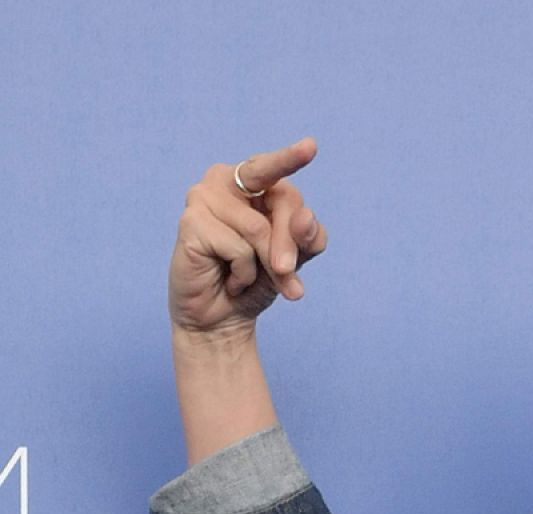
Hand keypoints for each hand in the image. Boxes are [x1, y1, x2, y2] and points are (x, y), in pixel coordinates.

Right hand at [168, 138, 327, 337]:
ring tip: (248, 279)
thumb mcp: (293, 258)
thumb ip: (306, 238)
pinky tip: (228, 278)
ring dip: (266, 266)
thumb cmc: (256, 280)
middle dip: (291, 245)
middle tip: (288, 278)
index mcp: (251, 182)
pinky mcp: (190, 222)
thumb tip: (305, 218)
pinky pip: (239, 248)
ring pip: (260, 229)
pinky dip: (243, 272)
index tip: (311, 146)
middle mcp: (224, 181)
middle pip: (283, 200)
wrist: (223, 317)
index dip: (291, 159)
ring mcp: (203, 198)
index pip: (276, 170)